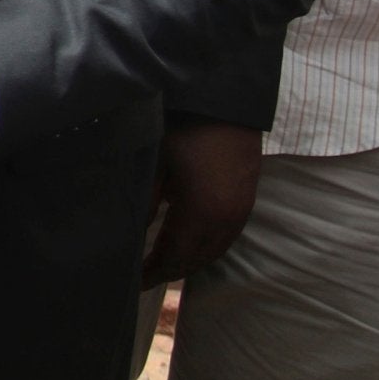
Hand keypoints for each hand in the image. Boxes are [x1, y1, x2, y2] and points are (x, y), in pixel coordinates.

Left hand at [139, 118, 261, 285]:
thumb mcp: (156, 163)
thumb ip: (145, 200)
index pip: (175, 257)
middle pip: (197, 259)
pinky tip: (191, 244)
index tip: (134, 281)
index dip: (154, 272)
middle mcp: (227, 218)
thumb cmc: (183, 125)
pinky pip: (228, 237)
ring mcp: (242, 209)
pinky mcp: (248, 198)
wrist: (225, 98)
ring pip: (215, 251)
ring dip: (190, 261)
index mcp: (202, 212)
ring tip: (164, 264)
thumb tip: (129, 233)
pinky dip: (208, 248)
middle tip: (145, 276)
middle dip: (170, 270)